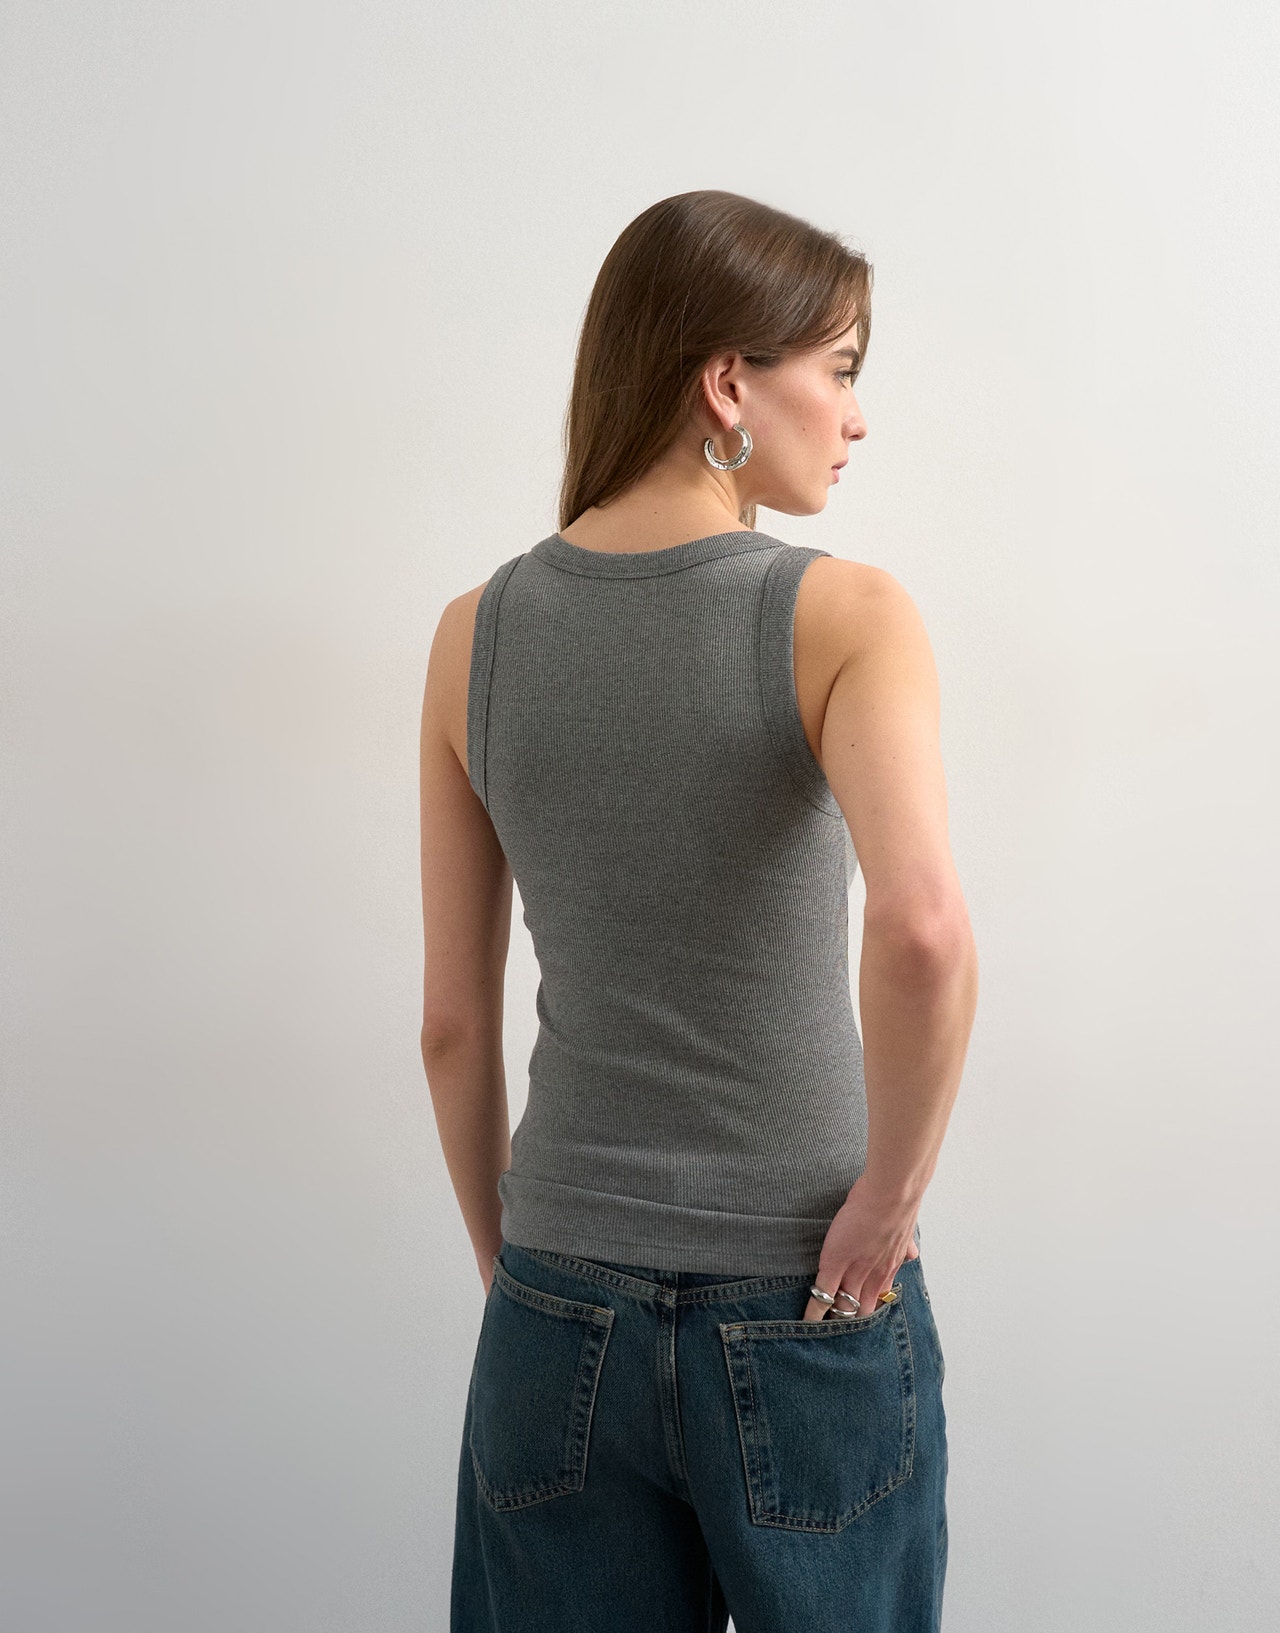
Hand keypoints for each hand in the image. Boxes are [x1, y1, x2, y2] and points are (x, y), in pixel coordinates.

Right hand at [801, 1175, 919, 1322]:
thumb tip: (912, 1253)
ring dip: (832, 1321)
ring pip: (842, 1307)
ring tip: (819, 1335)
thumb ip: (905, 1247)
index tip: (858, 1320)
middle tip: (838, 1337)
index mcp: (888, 1270)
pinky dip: (814, 1310)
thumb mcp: (906, 1232)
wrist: (892, 1193)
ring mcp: (854, 1272)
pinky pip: (823, 1293)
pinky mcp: (836, 1263)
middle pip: (860, 1312)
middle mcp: (874, 1277)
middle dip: (850, 1324)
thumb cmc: (898, 1204)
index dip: (866, 1313)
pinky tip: (806, 1321)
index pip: (876, 1301)